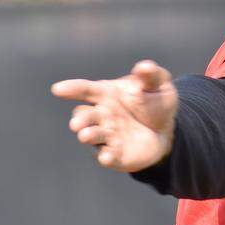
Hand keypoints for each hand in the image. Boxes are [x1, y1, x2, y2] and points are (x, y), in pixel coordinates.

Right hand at [51, 59, 177, 171]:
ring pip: (92, 136)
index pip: (85, 90)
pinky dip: (106, 157)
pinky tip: (107, 156)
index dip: (71, 89)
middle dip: (80, 119)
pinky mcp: (116, 155)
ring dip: (89, 136)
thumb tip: (144, 67)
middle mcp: (102, 115)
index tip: (58, 89)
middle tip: (77, 123)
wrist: (166, 130)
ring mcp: (107, 136)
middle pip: (84, 116)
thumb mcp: (158, 85)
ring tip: (85, 136)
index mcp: (106, 94)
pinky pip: (107, 156)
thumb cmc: (155, 102)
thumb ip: (150, 75)